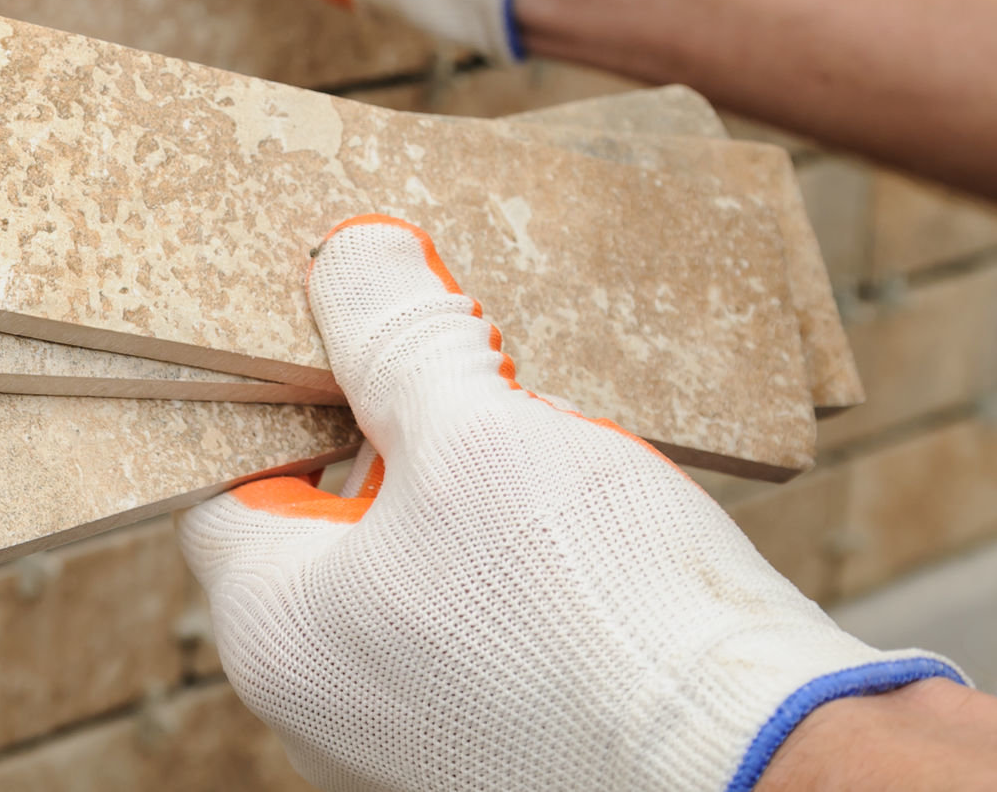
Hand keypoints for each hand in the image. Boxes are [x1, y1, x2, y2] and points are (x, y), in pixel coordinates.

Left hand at [179, 215, 963, 791]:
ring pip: (409, 571)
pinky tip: (584, 530)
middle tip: (467, 374)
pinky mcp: (498, 750)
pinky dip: (516, 567)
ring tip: (542, 446)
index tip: (352, 332)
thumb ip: (394, 337)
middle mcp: (320, 703)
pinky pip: (479, 628)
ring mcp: (409, 739)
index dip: (285, 386)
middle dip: (392, 434)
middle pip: (320, 520)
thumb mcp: (478, 432)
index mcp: (273, 631)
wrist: (770, 773)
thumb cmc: (606, 622)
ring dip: (465, 498)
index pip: (227, 474)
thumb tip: (348, 255)